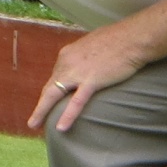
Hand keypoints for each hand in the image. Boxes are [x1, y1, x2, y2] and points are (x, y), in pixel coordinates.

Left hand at [26, 28, 147, 134]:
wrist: (133, 38)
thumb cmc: (119, 39)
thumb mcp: (93, 45)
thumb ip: (85, 57)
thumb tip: (87, 65)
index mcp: (68, 54)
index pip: (56, 76)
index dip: (51, 90)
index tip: (48, 102)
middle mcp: (67, 62)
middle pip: (50, 87)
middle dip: (41, 104)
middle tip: (34, 120)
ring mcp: (78, 72)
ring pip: (55, 94)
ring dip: (42, 111)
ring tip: (34, 124)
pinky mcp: (92, 81)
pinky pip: (77, 102)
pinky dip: (68, 115)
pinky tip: (61, 128)